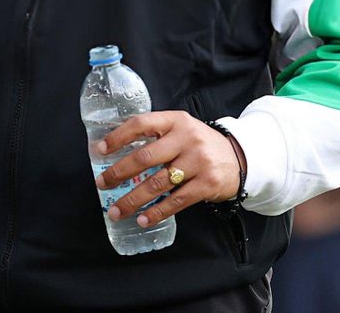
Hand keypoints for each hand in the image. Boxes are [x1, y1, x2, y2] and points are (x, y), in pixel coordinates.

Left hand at [94, 110, 245, 228]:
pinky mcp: (207, 184)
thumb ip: (158, 134)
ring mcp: (198, 162)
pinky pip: (176, 202)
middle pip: (145, 157)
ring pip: (157, 183)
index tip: (100, 150)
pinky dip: (157, 212)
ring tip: (117, 210)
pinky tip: (143, 219)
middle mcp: (186, 138)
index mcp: (176, 120)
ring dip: (133, 199)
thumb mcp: (182, 128)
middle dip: (119, 172)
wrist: (239, 157)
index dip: (118, 136)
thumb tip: (119, 147)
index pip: (141, 124)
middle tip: (102, 184)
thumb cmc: (201, 143)